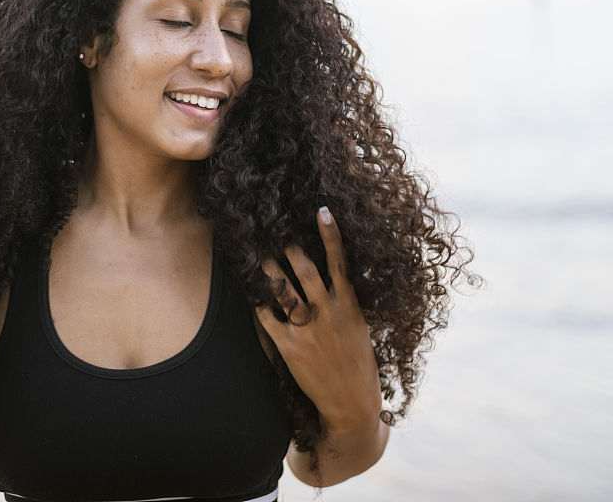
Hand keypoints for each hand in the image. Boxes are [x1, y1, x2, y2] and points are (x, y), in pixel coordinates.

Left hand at [256, 207, 382, 429]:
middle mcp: (329, 313)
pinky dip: (259, 308)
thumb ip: (344, 301)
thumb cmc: (357, 361)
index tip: (323, 211)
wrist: (352, 402)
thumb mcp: (359, 326)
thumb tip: (332, 276)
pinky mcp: (290, 348)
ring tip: (261, 258)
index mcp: (349, 305)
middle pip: (305, 271)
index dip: (331, 235)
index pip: (339, 262)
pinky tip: (253, 299)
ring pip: (284, 291)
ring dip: (270, 271)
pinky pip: (267, 320)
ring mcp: (309, 330)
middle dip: (290, 250)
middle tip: (279, 236)